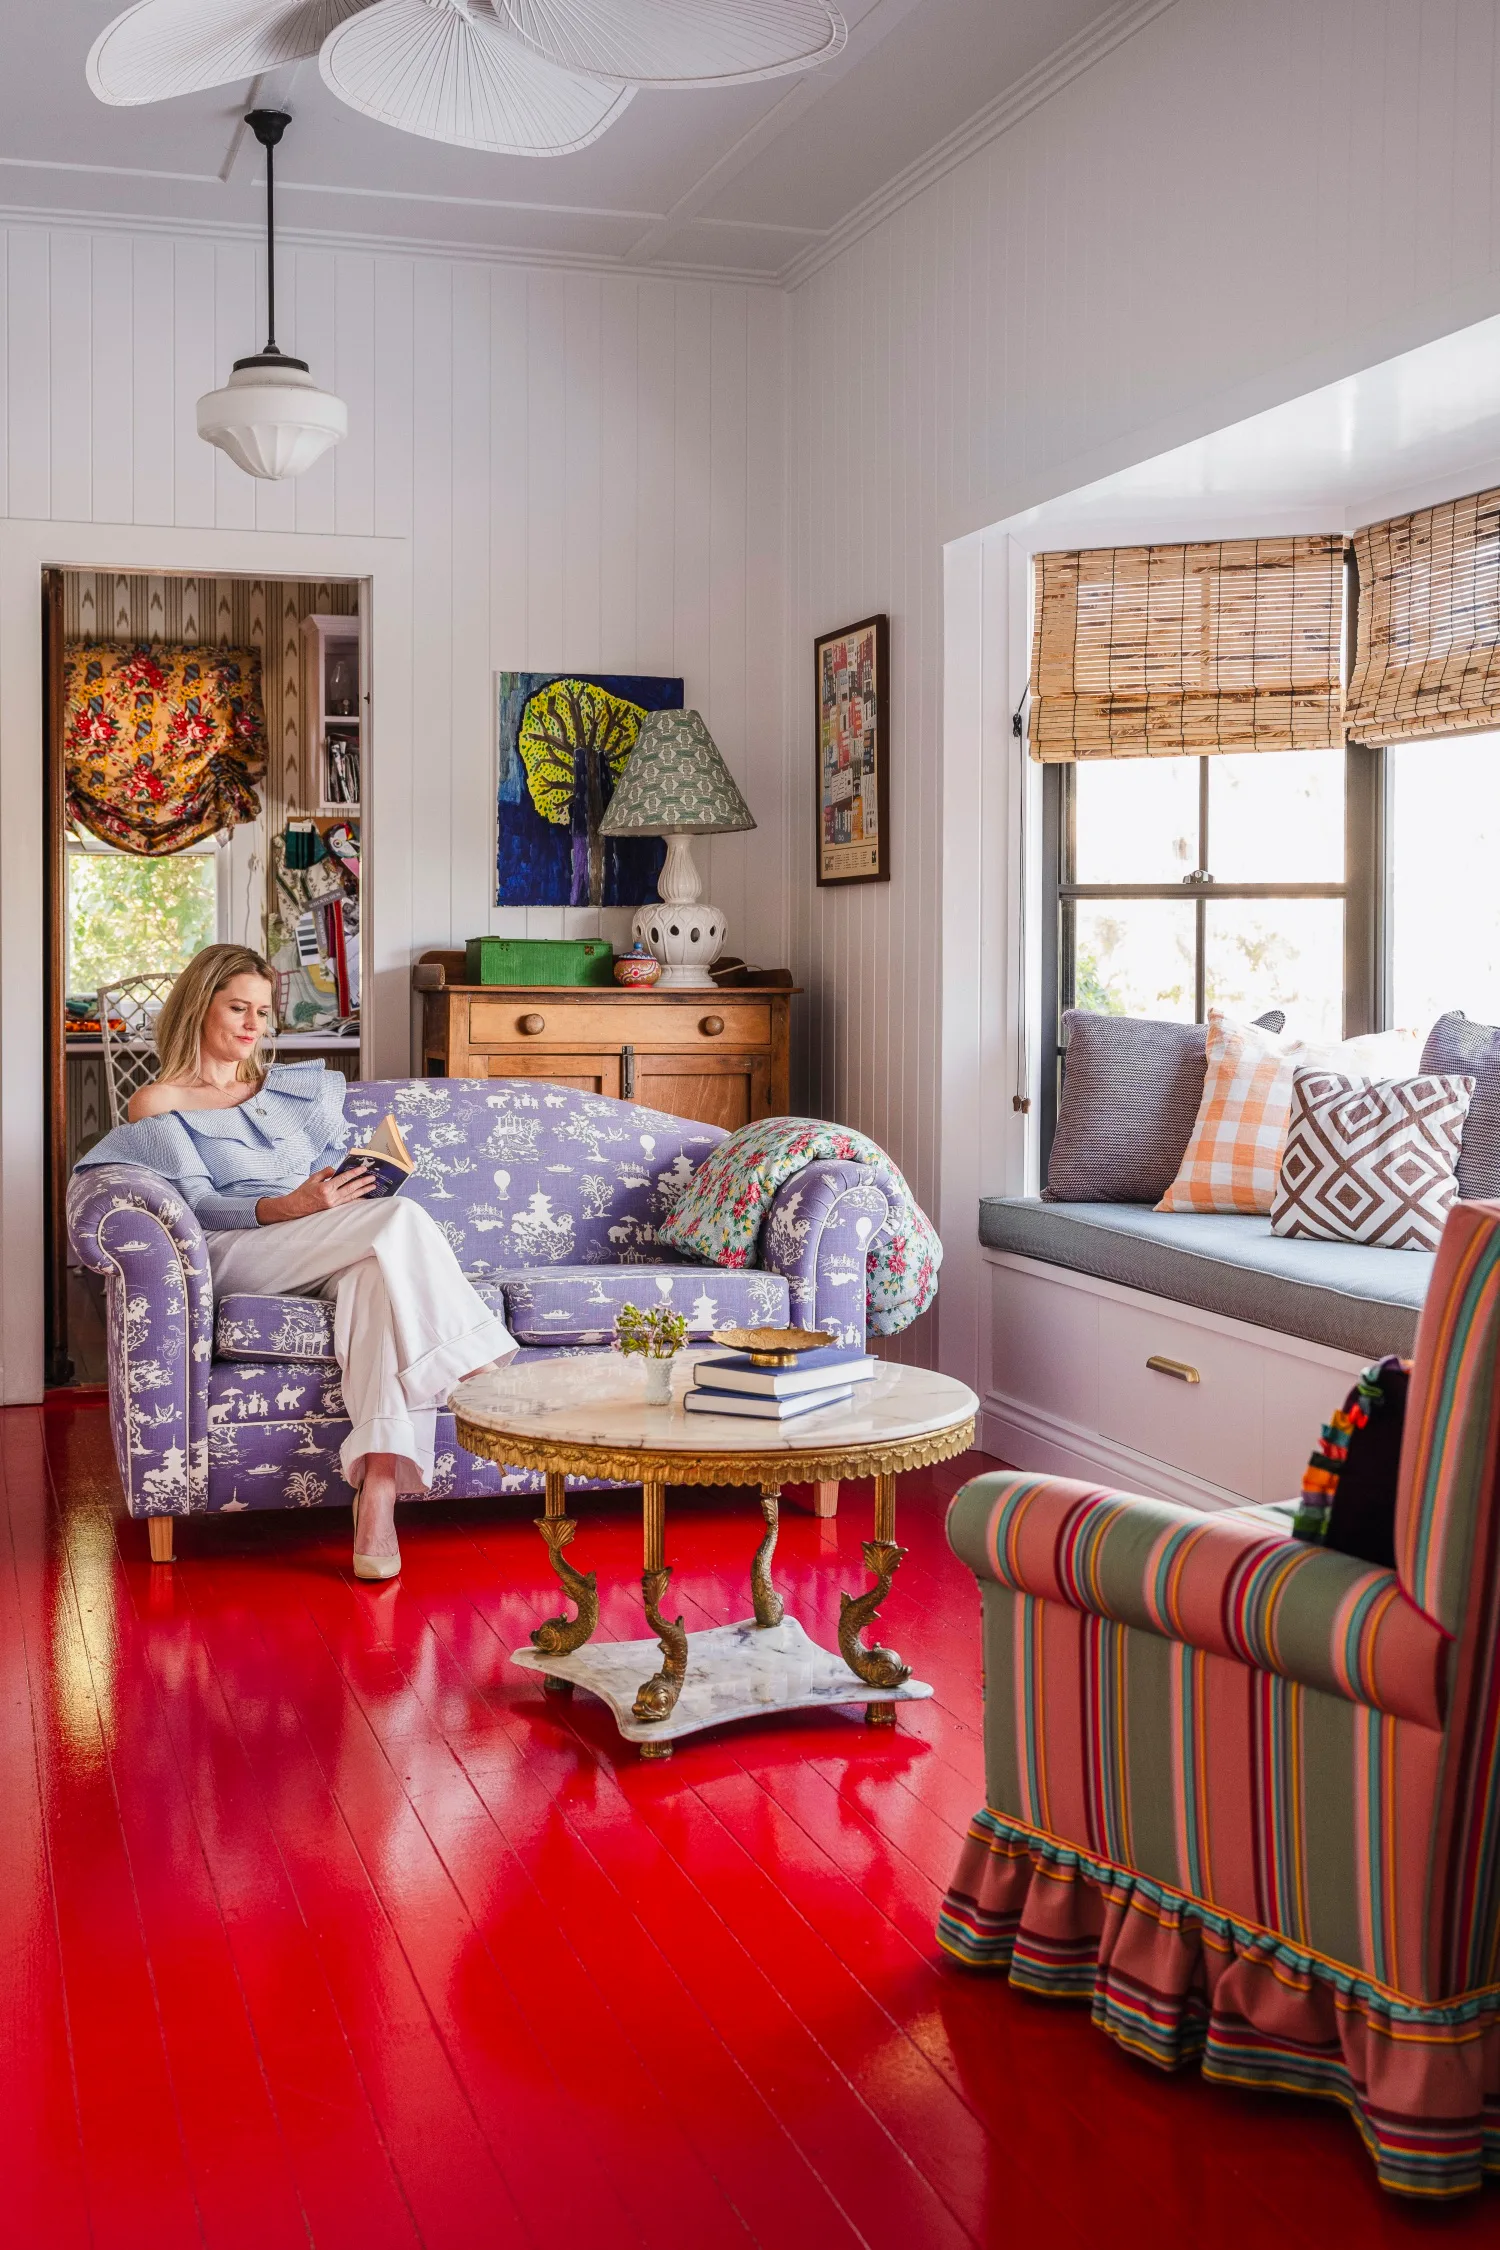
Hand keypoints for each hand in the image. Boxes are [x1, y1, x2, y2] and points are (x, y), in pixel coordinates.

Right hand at [256, 1166, 376, 1224]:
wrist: (296, 1207)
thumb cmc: (303, 1192)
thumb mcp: (313, 1178)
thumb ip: (325, 1173)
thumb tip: (336, 1170)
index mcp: (326, 1188)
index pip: (344, 1179)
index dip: (354, 1173)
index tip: (363, 1169)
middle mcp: (331, 1197)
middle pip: (351, 1188)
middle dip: (363, 1182)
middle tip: (373, 1178)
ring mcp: (333, 1204)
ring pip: (351, 1196)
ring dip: (363, 1191)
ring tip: (372, 1186)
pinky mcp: (333, 1208)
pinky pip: (347, 1203)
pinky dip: (356, 1199)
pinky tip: (364, 1197)